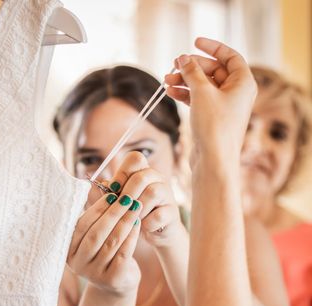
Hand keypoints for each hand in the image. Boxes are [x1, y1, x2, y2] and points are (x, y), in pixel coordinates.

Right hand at [68, 168, 141, 295]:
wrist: (115, 282)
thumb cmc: (103, 250)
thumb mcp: (95, 233)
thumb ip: (94, 213)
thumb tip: (96, 184)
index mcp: (67, 249)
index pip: (81, 225)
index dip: (96, 209)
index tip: (112, 194)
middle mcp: (77, 263)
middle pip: (96, 234)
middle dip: (113, 213)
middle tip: (127, 198)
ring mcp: (93, 274)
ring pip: (111, 243)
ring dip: (125, 222)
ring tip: (136, 207)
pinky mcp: (112, 280)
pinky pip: (123, 253)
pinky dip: (132, 236)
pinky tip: (138, 224)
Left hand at [107, 152, 183, 247]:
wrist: (152, 236)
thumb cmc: (131, 216)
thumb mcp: (118, 203)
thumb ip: (108, 194)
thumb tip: (100, 184)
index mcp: (142, 173)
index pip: (135, 158)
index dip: (122, 172)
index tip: (113, 188)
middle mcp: (157, 179)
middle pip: (142, 177)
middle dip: (127, 194)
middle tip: (121, 207)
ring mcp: (167, 195)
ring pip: (152, 192)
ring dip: (137, 209)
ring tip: (133, 219)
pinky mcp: (173, 213)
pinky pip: (158, 215)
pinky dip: (147, 224)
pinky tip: (143, 227)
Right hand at [164, 38, 256, 167]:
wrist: (213, 159)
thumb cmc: (214, 126)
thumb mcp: (202, 92)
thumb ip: (192, 72)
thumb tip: (184, 58)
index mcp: (243, 83)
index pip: (229, 56)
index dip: (212, 48)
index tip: (195, 42)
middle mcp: (236, 93)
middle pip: (214, 70)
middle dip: (192, 67)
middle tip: (174, 64)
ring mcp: (224, 106)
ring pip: (203, 85)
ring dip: (185, 81)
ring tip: (167, 79)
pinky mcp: (212, 118)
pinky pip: (199, 99)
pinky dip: (185, 94)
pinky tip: (171, 91)